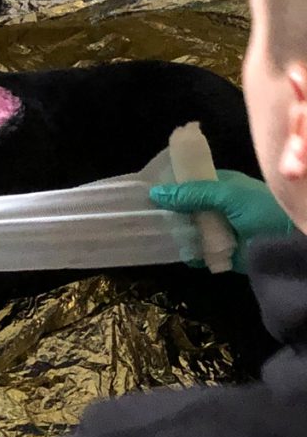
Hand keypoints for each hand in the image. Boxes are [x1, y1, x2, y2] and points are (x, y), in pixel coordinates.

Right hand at [150, 170, 292, 272]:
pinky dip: (188, 254)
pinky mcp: (218, 252)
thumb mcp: (228, 195)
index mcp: (221, 186)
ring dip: (177, 234)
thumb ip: (194, 194)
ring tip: (163, 235)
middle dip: (169, 212)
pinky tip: (182, 252)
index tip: (147, 191)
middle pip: (184, 207)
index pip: (189, 182)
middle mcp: (217, 206)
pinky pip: (195, 252)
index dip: (170, 186)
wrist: (288, 245)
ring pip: (187, 230)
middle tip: (148, 216)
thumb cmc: (264, 211)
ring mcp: (217, 229)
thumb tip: (155, 192)